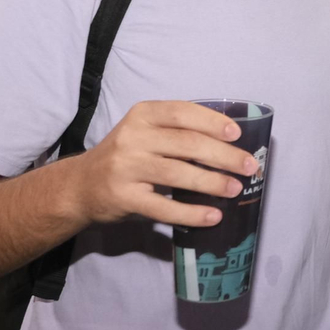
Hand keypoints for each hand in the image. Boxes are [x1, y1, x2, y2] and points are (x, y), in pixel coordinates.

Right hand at [72, 100, 254, 227]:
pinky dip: (192, 213)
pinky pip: (164, 208)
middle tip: (249, 166)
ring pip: (179, 174)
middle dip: (224, 156)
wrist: (80, 186)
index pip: (183, 113)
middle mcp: (132, 137)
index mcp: (142, 115)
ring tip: (236, 189)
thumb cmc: (126, 156)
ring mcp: (126, 168)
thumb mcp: (144, 132)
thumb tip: (231, 142)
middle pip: (187, 144)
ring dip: (213, 183)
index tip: (237, 134)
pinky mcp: (124, 198)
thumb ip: (177, 131)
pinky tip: (213, 216)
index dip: (212, 122)